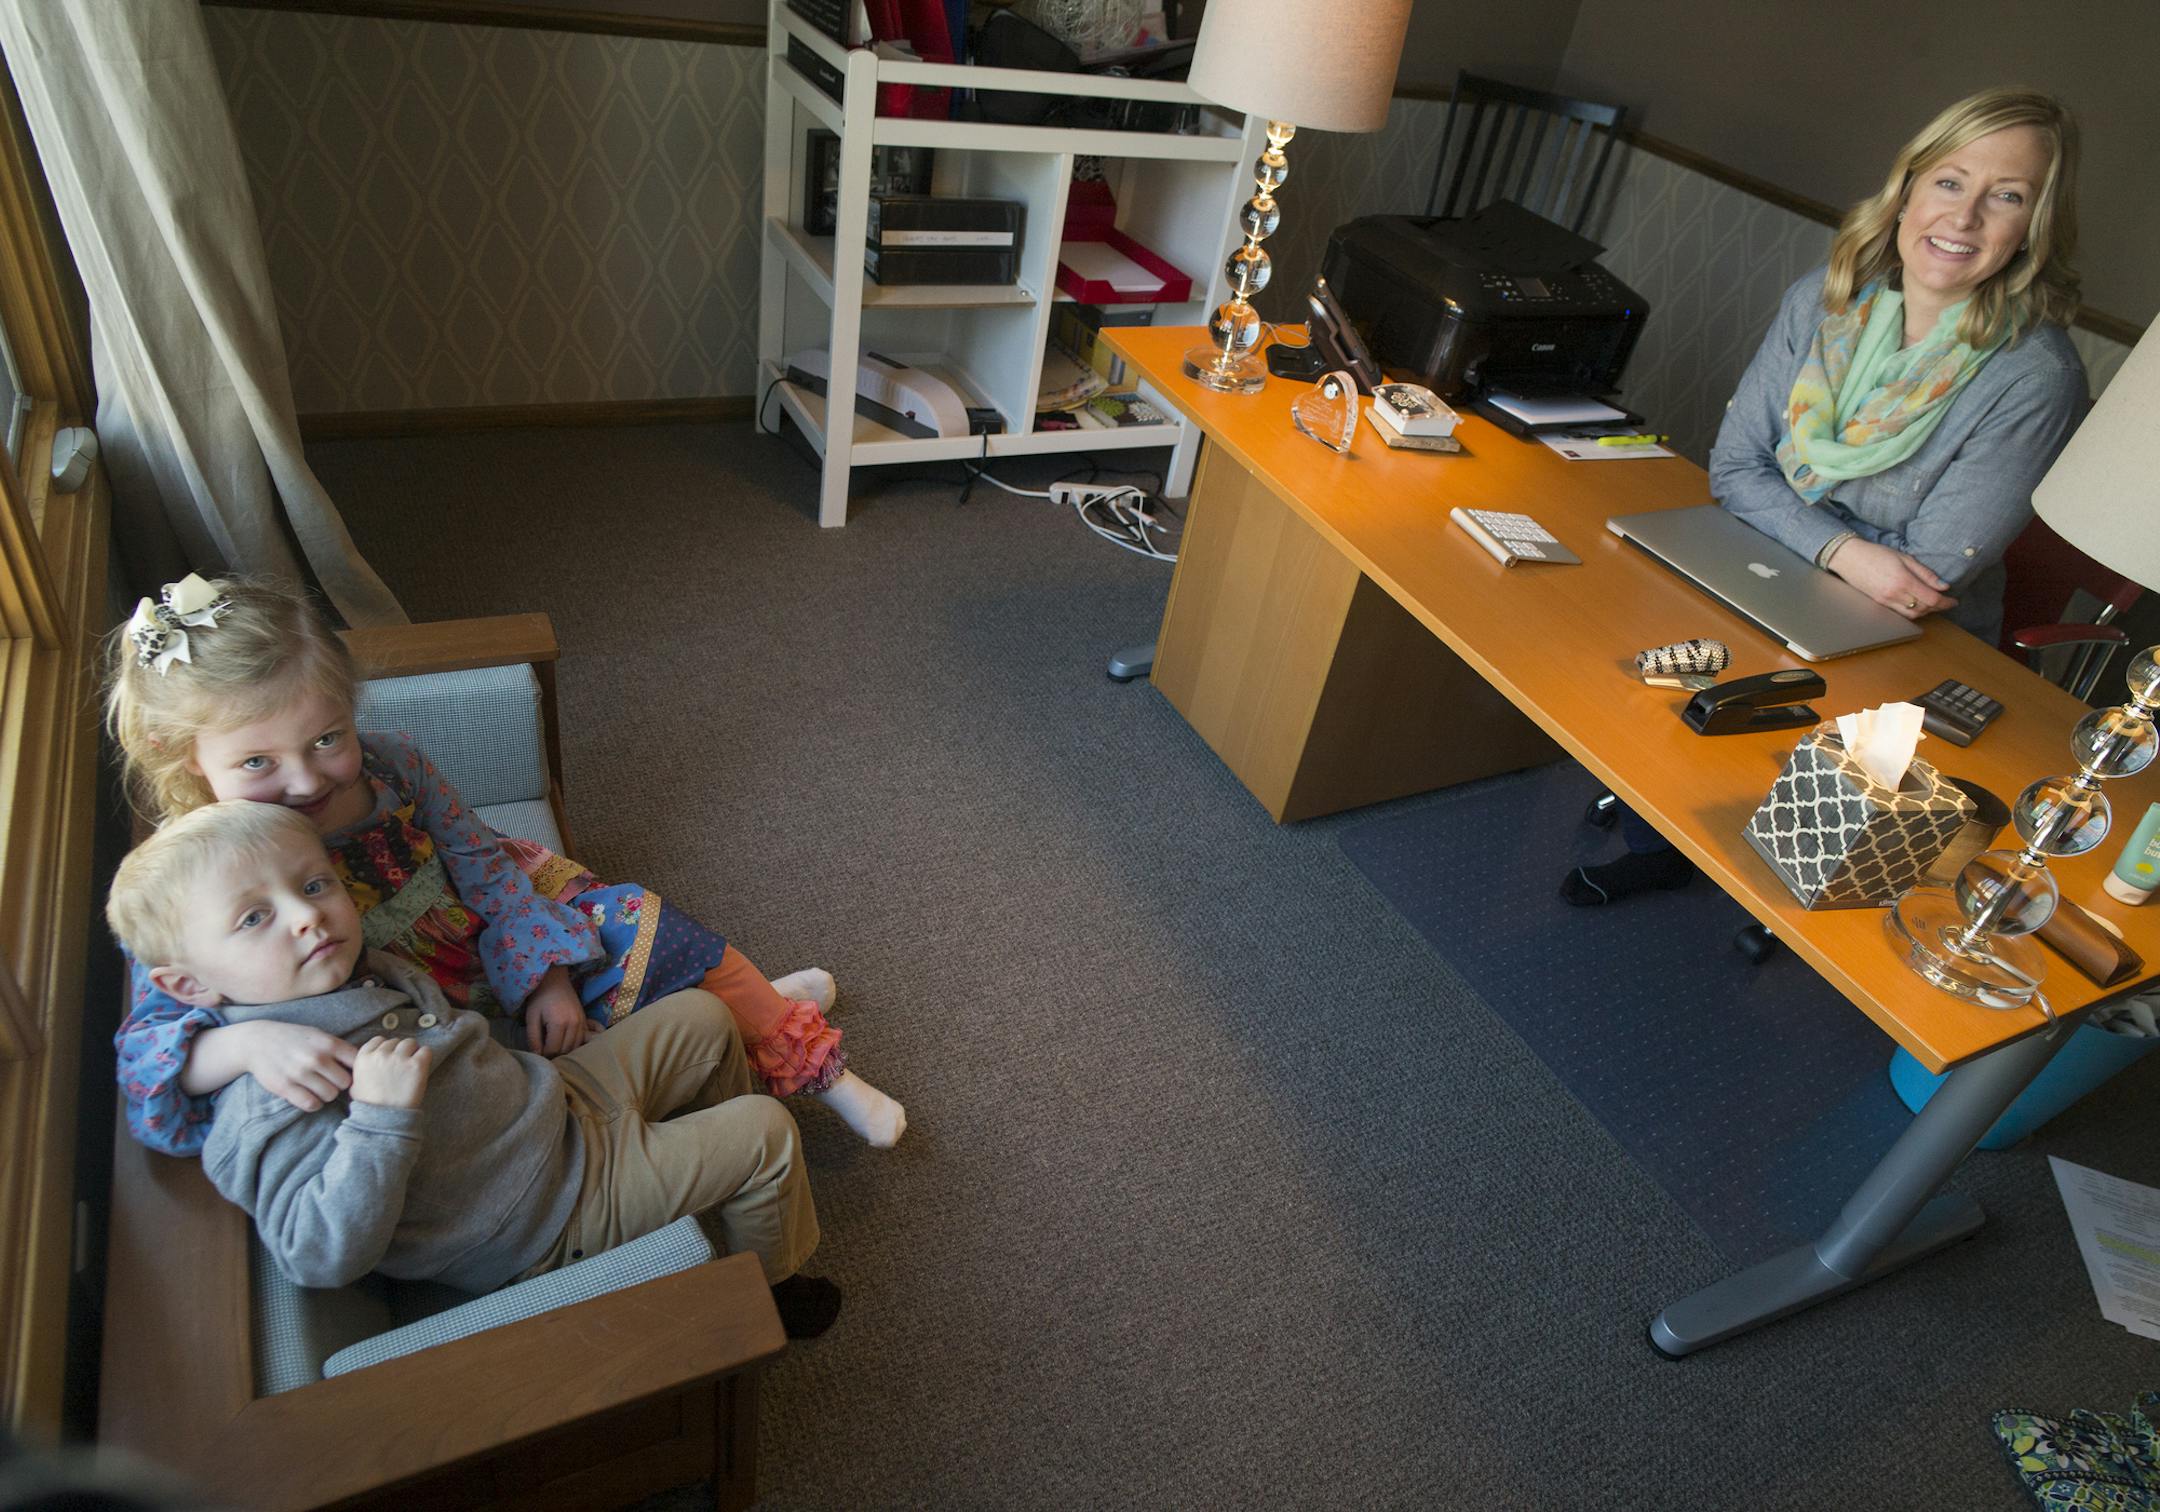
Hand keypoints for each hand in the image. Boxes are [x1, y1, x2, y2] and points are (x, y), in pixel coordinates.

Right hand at [240, 1021, 357, 1111]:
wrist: (256, 1041)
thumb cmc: (293, 1038)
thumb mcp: (317, 1035)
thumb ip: (338, 1048)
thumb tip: (364, 1064)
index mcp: (327, 1043)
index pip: (357, 1063)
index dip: (356, 1070)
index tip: (349, 1072)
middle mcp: (316, 1058)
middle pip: (345, 1083)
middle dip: (340, 1084)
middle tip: (331, 1081)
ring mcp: (300, 1073)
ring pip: (330, 1095)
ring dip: (327, 1094)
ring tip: (319, 1087)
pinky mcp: (285, 1087)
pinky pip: (311, 1105)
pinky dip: (314, 1104)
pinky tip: (310, 1096)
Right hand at [350, 1037, 431, 1109]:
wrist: (385, 1119)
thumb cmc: (370, 1105)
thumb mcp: (355, 1086)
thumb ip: (361, 1070)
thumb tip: (369, 1063)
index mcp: (363, 1057)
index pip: (378, 1040)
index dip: (386, 1048)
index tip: (390, 1057)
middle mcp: (381, 1054)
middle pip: (395, 1041)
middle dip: (399, 1051)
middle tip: (402, 1066)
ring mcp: (399, 1058)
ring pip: (410, 1043)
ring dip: (412, 1052)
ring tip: (411, 1067)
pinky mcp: (416, 1064)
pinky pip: (426, 1050)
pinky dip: (425, 1057)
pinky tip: (421, 1068)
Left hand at [523, 966, 589, 1056]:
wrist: (555, 980)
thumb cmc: (540, 998)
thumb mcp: (531, 1017)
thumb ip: (533, 1038)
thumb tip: (536, 1055)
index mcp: (559, 1023)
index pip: (553, 1050)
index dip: (544, 1055)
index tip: (537, 1053)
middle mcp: (574, 1024)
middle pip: (566, 1050)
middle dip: (554, 1054)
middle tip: (544, 1051)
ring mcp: (582, 1022)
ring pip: (576, 1046)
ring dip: (565, 1051)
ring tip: (553, 1047)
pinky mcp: (585, 1020)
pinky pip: (582, 1039)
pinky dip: (574, 1044)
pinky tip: (564, 1042)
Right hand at [1823, 537, 1956, 619]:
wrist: (1849, 558)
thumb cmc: (1876, 554)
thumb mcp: (1905, 558)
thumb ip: (1925, 573)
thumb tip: (1943, 586)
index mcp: (1903, 581)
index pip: (1931, 599)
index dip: (1946, 602)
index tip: (1953, 600)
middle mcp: (1894, 595)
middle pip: (1923, 609)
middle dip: (1937, 607)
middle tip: (1945, 601)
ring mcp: (1885, 601)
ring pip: (1912, 615)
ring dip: (1925, 612)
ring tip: (1931, 603)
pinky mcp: (1878, 604)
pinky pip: (1900, 614)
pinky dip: (1912, 612)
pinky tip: (1916, 604)